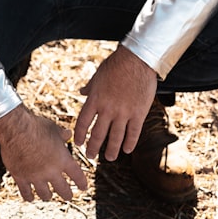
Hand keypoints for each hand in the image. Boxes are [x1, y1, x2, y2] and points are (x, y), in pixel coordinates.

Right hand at [0, 105, 87, 201]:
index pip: (77, 176)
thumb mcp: (54, 128)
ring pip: (45, 195)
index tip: (83, 187)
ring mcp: (35, 176)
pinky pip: (26, 192)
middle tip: (68, 196)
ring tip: (48, 196)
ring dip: (48, 196)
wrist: (16, 129)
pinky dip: (29, 196)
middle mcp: (51, 171)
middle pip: (63, 190)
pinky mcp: (20, 177)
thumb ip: (62, 134)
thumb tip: (69, 134)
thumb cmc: (37, 126)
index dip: (82, 183)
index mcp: (63, 160)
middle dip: (67, 195)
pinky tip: (30, 198)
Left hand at [74, 46, 157, 160]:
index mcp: (95, 100)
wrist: (137, 60)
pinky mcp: (138, 113)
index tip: (79, 144)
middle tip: (91, 156)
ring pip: (115, 138)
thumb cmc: (116, 64)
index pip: (83, 123)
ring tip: (110, 158)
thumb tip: (81, 92)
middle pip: (98, 134)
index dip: (80, 135)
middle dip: (93, 148)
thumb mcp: (98, 75)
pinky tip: (127, 150)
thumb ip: (90, 87)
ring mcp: (123, 113)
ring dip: (111, 150)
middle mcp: (107, 109)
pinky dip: (130, 143)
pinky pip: (133, 133)